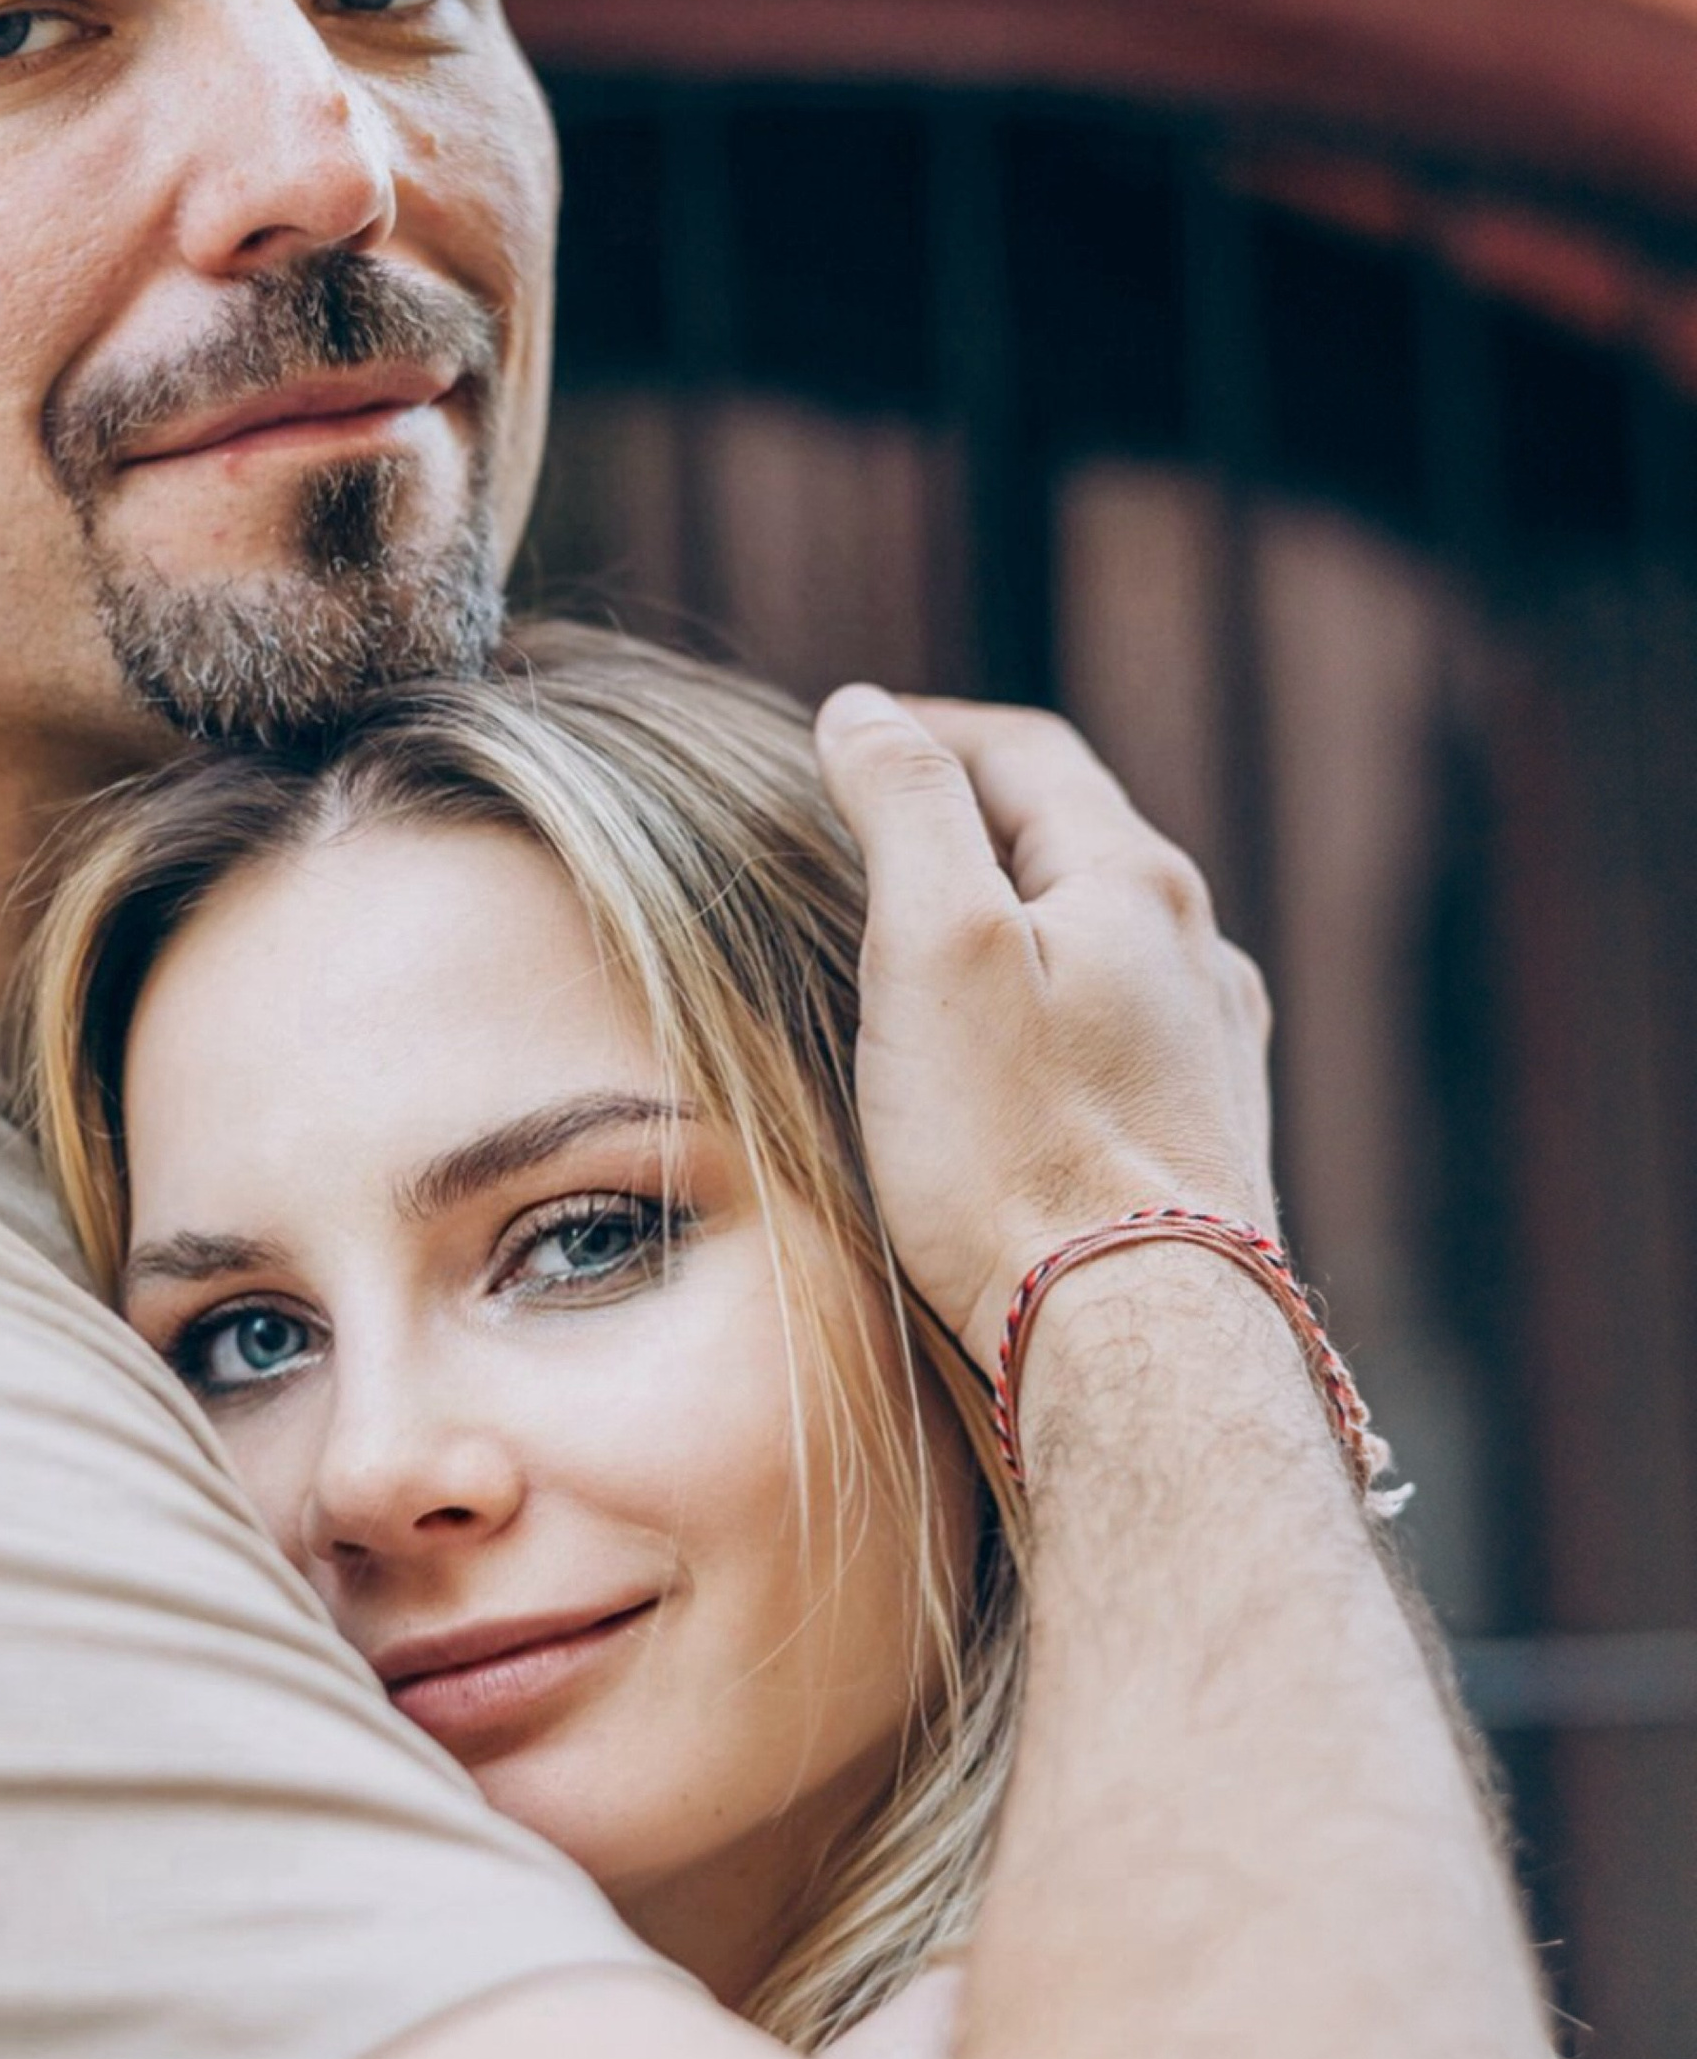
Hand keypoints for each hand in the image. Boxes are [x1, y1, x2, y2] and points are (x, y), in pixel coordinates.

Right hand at [813, 689, 1275, 1366]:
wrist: (1136, 1349)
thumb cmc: (1019, 1155)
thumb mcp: (935, 948)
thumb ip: (906, 809)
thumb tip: (866, 710)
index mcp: (1137, 884)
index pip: (1025, 753)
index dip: (926, 730)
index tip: (844, 739)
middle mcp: (1198, 953)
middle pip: (1074, 839)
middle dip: (972, 817)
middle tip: (871, 829)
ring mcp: (1214, 1051)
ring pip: (1105, 939)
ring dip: (1019, 914)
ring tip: (930, 940)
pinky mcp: (1205, 1140)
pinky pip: (1123, 1029)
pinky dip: (1053, 1003)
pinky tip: (1013, 1059)